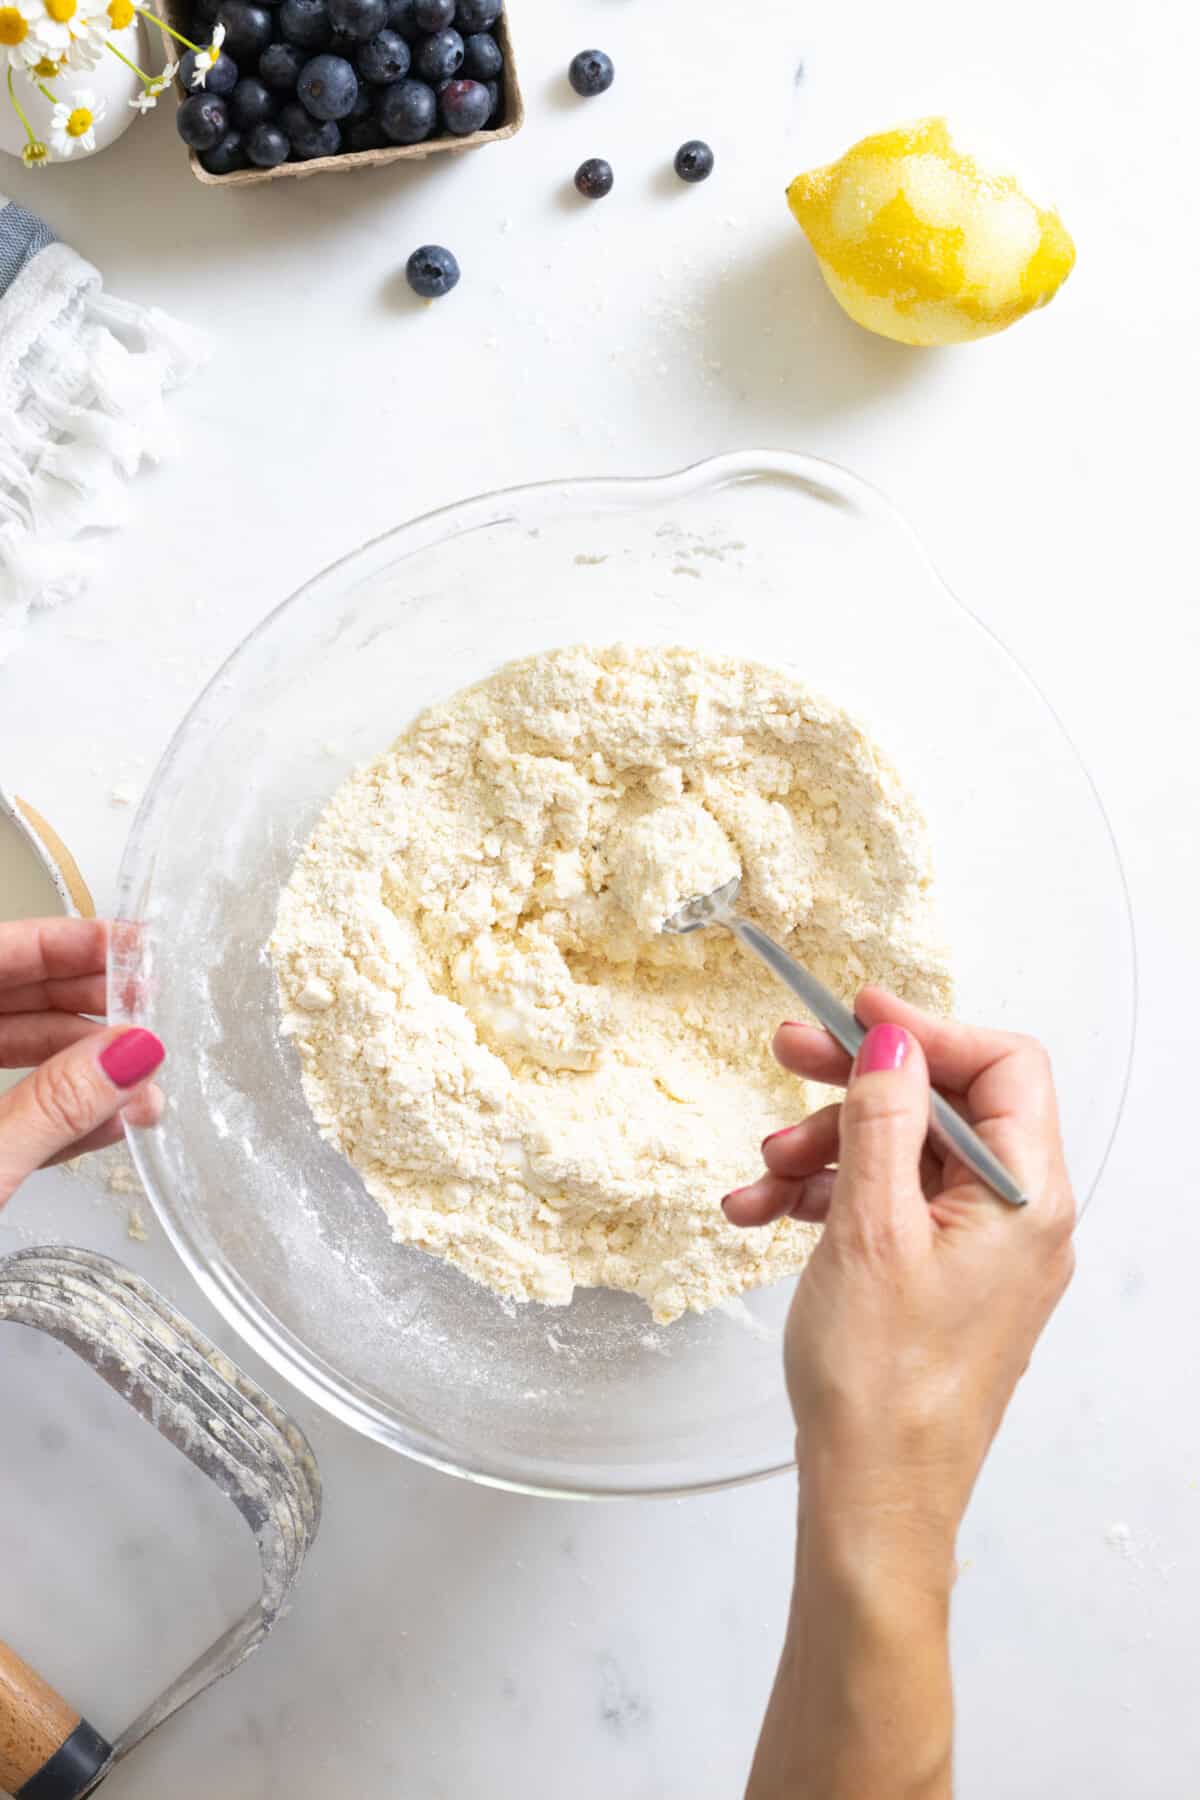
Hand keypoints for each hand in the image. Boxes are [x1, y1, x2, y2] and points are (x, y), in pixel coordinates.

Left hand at [0, 918, 164, 1208]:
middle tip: (148, 1002)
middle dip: (84, 999)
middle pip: (8, 993)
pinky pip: (9, 1105)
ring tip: (142, 1077)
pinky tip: (107, 1119)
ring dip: (80, 1064)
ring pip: (9, 1049)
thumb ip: (55, 1107)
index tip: (132, 944)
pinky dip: (56, 1110)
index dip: (65, 942)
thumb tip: (131, 1054)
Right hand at [731, 988, 1074, 1799]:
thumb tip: (891, 1039)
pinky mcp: (937, 1280)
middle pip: (942, 1105)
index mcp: (1025, 1197)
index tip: (853, 1014)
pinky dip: (824, 1199)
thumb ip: (879, 1120)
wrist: (871, 1500)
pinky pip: (884, 1208)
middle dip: (856, 1082)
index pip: (1001, 1067)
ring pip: (901, 1155)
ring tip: (759, 1173)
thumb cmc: (880, 1383)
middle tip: (785, 1055)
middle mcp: (1015, 1218)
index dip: (926, 1030)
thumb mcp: (869, 1228)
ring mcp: (976, 1251)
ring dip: (824, 1149)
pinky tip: (761, 1213)